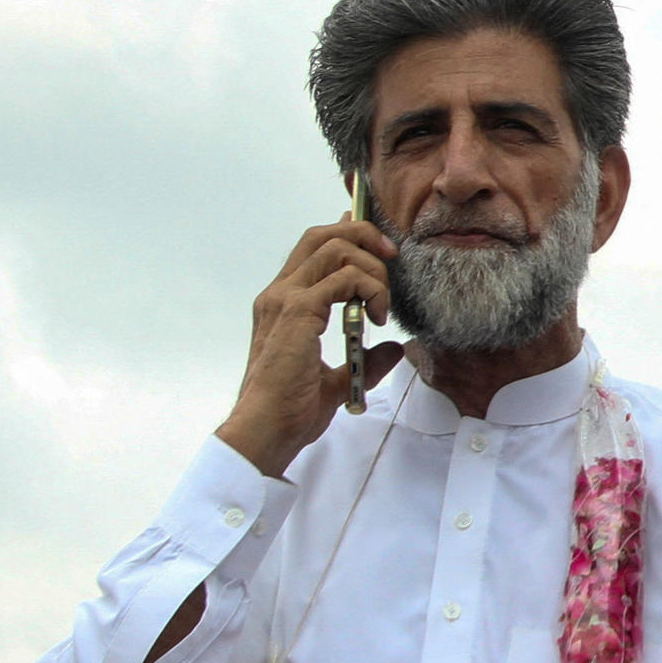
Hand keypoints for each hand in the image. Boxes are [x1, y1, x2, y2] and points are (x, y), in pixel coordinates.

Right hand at [215, 220, 404, 477]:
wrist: (267, 429)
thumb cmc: (291, 411)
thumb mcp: (338, 381)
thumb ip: (367, 361)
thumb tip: (394, 349)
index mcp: (283, 304)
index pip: (313, 249)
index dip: (347, 234)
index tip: (379, 244)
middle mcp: (279, 293)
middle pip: (322, 236)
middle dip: (363, 233)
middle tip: (391, 257)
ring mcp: (285, 299)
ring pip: (336, 248)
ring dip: (372, 269)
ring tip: (381, 306)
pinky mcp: (297, 310)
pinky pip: (345, 278)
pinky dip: (370, 289)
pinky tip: (374, 317)